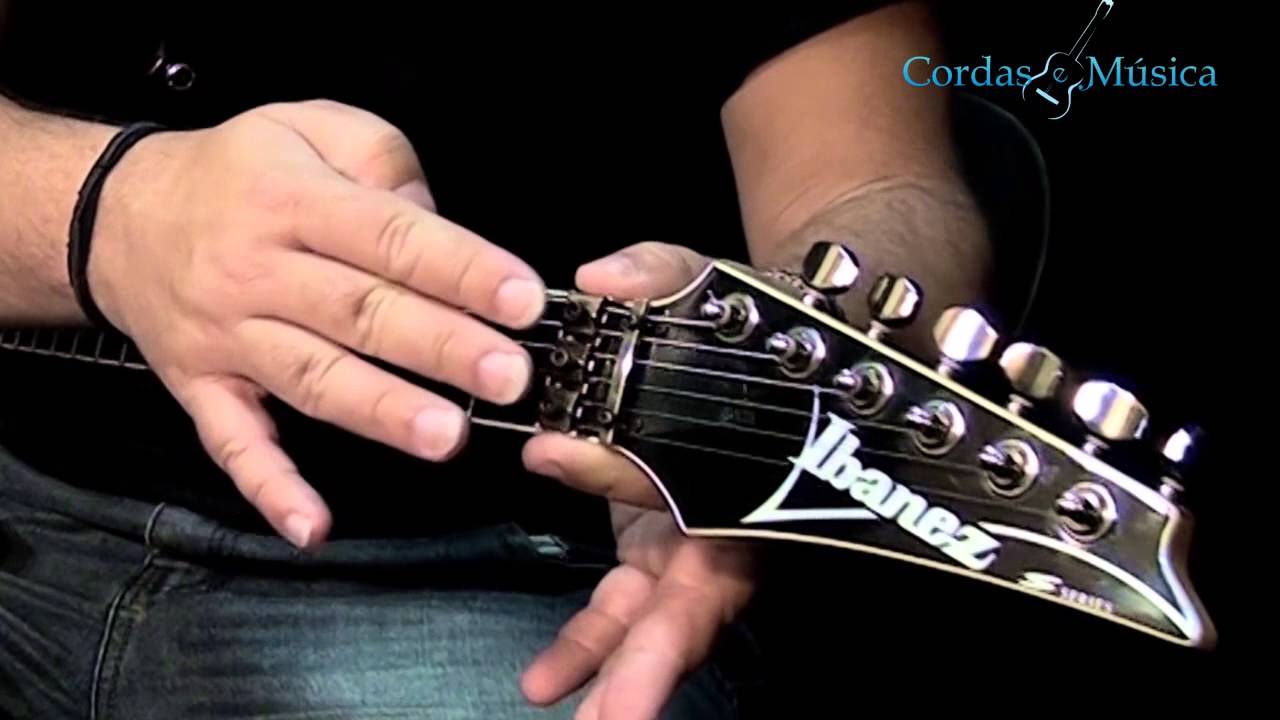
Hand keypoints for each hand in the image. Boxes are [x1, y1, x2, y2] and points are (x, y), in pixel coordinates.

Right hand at [89, 100, 545, 547]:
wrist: (118, 215)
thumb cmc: (237, 173)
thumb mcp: (307, 125)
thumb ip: (381, 159)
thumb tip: (437, 222)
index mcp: (293, 200)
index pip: (390, 237)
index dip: (460, 269)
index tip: (522, 299)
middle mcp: (257, 272)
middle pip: (360, 313)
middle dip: (441, 347)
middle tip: (508, 375)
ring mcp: (227, 337)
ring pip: (313, 379)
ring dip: (381, 411)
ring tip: (445, 436)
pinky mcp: (201, 388)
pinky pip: (233, 443)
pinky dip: (270, 488)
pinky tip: (312, 527)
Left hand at [519, 243, 755, 719]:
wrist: (766, 360)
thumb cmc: (741, 328)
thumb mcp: (700, 285)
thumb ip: (657, 275)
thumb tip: (605, 279)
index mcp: (744, 459)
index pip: (681, 479)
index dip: (621, 470)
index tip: (554, 450)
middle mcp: (726, 518)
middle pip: (696, 601)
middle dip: (653, 661)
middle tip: (618, 717)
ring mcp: (692, 546)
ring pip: (660, 623)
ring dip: (620, 675)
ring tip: (584, 719)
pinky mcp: (658, 554)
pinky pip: (623, 611)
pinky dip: (587, 647)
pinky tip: (548, 681)